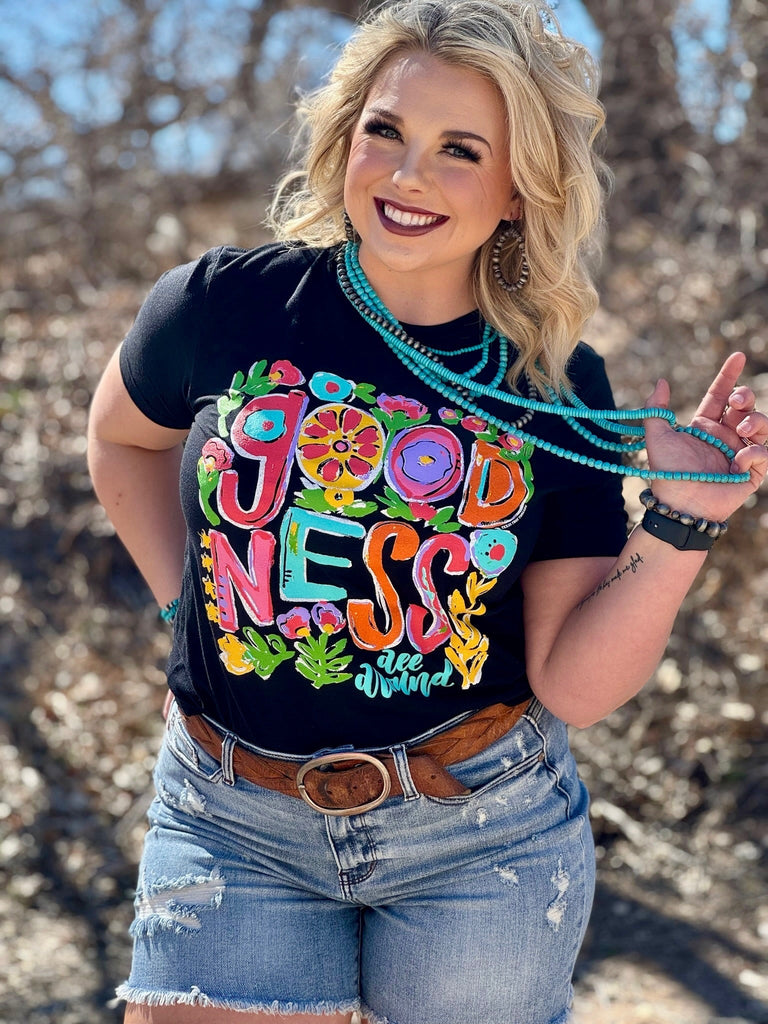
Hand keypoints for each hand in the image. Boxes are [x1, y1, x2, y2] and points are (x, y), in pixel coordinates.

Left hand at [643, 351, 767, 521]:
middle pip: (746, 407)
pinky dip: (756, 453)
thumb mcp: (657, 436)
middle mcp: (725, 437)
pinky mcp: (751, 473)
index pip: (720, 395)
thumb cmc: (667, 472)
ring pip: (762, 426)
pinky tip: (739, 462)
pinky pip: (765, 454)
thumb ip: (656, 408)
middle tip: (738, 401)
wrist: (679, 504)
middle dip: (746, 397)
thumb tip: (661, 381)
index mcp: (705, 426)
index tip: (738, 356)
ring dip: (757, 422)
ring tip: (742, 430)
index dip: (729, 375)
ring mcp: (740, 454)